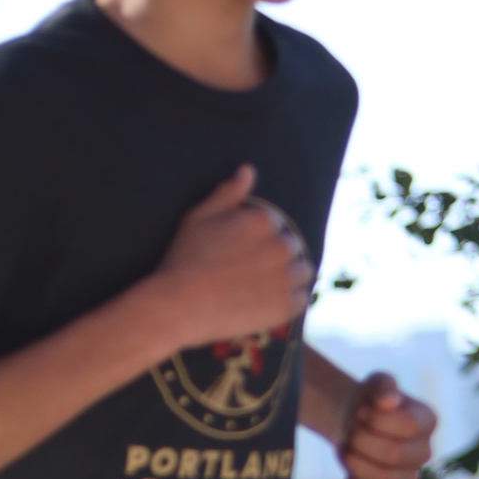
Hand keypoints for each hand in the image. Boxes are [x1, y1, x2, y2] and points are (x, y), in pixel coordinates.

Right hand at [151, 164, 313, 349]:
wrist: (176, 306)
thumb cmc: (183, 260)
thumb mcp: (199, 218)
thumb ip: (228, 193)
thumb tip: (248, 171)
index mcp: (263, 221)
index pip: (276, 225)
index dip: (259, 238)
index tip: (242, 253)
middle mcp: (280, 246)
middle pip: (292, 247)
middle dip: (276, 256)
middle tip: (250, 272)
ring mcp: (284, 278)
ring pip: (302, 272)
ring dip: (289, 277)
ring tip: (263, 287)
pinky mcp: (284, 307)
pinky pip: (301, 299)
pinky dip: (290, 301)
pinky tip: (267, 302)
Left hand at [339, 370, 435, 478]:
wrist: (355, 423)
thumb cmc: (370, 402)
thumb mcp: (376, 384)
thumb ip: (383, 387)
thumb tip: (388, 401)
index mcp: (427, 422)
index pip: (408, 427)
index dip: (376, 420)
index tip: (362, 413)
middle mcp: (424, 451)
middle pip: (393, 455)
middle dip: (362, 441)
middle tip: (352, 432)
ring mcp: (409, 476)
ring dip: (355, 464)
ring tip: (348, 450)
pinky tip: (349, 478)